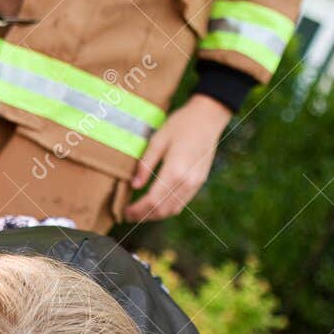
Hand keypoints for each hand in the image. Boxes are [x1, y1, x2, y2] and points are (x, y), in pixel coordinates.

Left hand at [123, 94, 229, 223]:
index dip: (137, 210)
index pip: (152, 200)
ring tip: (140, 213)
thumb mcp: (157, 140)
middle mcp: (187, 181)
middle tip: (129, 215)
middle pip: (162, 210)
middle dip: (143, 216)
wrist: (208, 117)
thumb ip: (145, 164)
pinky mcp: (199, 182)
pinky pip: (181, 203)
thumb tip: (134, 186)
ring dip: (155, 215)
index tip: (125, 211)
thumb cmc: (181, 124)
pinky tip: (156, 204)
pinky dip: (167, 208)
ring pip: (172, 210)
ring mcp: (195, 183)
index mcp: (175, 171)